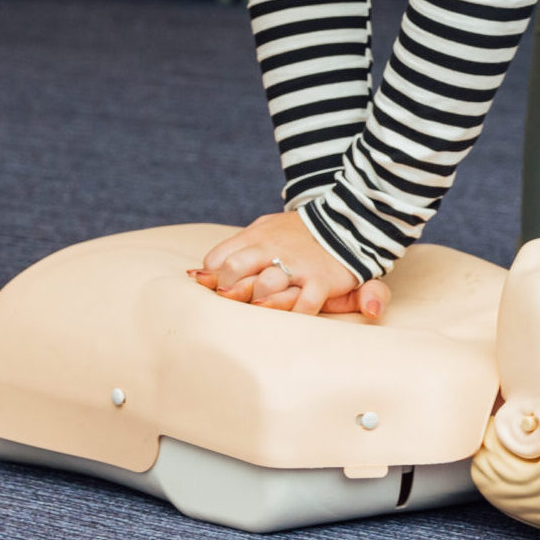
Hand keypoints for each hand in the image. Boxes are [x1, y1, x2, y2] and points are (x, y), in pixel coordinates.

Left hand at [194, 212, 389, 319]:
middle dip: (228, 290)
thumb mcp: (263, 231)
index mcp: (256, 237)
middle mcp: (272, 250)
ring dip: (257, 302)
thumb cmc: (294, 234)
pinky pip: (303, 304)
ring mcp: (296, 265)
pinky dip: (293, 314)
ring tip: (256, 310)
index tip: (215, 289)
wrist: (344, 220)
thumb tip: (194, 275)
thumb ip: (234, 250)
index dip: (213, 277)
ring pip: (265, 287)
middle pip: (235, 270)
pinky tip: (287, 319)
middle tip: (230, 303)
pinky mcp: (320, 280)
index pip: (220, 258)